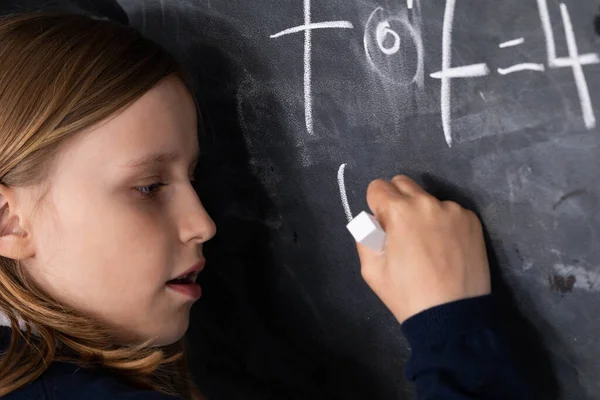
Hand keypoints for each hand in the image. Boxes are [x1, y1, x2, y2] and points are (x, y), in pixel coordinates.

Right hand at [355, 175, 490, 323]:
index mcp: (398, 211)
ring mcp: (453, 210)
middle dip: (396, 199)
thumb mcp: (371, 270)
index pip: (377, 187)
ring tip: (428, 244)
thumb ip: (365, 236)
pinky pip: (450, 212)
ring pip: (428, 199)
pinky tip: (446, 248)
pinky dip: (444, 223)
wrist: (452, 316)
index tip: (382, 226)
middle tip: (401, 230)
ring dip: (422, 212)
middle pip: (403, 183)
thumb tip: (373, 221)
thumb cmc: (406, 294)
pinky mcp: (472, 220)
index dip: (376, 206)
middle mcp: (426, 202)